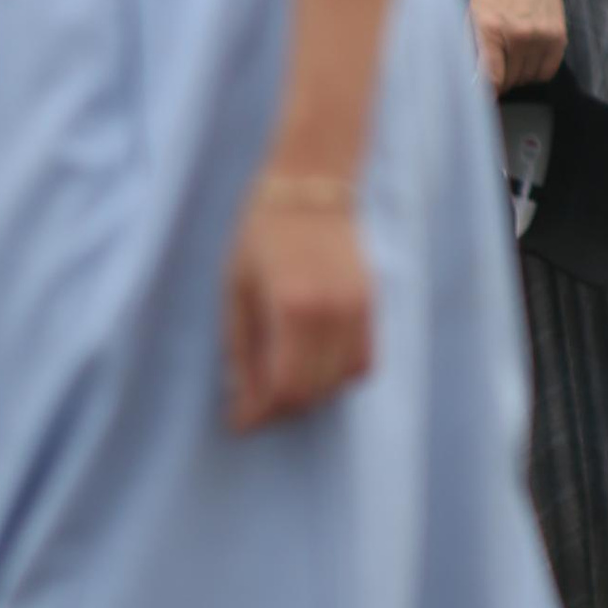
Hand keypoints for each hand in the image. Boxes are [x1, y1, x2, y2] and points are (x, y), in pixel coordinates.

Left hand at [224, 183, 373, 431]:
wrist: (310, 186)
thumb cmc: (260, 234)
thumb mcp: (236, 291)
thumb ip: (242, 350)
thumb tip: (242, 403)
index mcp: (292, 307)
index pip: (285, 387)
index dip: (260, 414)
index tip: (238, 421)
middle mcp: (333, 312)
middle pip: (313, 391)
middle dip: (280, 409)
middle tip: (254, 406)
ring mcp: (358, 309)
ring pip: (340, 381)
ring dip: (310, 394)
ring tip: (281, 384)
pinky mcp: (371, 304)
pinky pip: (364, 361)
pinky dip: (339, 375)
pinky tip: (314, 366)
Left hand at [469, 0, 567, 93]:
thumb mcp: (471, 16)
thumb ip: (469, 50)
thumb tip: (469, 83)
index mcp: (490, 28)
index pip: (491, 78)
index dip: (484, 94)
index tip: (480, 98)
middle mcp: (519, 35)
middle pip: (509, 81)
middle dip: (499, 81)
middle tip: (495, 70)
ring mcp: (542, 36)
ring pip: (528, 79)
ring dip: (518, 76)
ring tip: (511, 59)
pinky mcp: (559, 37)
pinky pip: (547, 72)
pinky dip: (536, 71)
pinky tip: (527, 58)